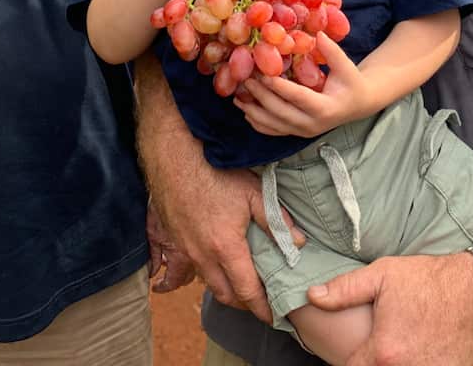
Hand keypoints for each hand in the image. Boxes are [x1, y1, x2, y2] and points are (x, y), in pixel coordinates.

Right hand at [136, 53, 301, 322]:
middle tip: (261, 304)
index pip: (246, 291)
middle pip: (225, 295)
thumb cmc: (215, 171)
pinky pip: (194, 267)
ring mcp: (185, 249)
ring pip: (208, 282)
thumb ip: (276, 222)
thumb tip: (299, 244)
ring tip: (244, 286)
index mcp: (225, 247)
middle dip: (244, 304)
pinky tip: (220, 262)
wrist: (173, 156)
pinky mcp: (174, 240)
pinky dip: (210, 273)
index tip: (274, 316)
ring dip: (226, 289)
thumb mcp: (253, 192)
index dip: (261, 307)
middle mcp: (202, 256)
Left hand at [235, 32, 374, 137]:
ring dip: (254, 112)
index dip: (280, 87)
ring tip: (237, 98)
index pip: (298, 98)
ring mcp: (304, 131)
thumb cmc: (351, 82)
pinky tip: (246, 111)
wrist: (358, 104)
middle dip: (261, 97)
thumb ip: (332, 51)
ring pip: (274, 126)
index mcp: (326, 108)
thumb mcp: (346, 66)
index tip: (264, 75)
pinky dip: (258, 123)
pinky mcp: (297, 133)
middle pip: (281, 113)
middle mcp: (313, 124)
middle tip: (246, 80)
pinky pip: (274, 131)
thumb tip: (318, 34)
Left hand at [306, 253, 472, 365]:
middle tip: (391, 347)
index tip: (365, 350)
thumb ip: (344, 290)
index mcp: (382, 353)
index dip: (356, 360)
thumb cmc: (432, 281)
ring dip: (404, 364)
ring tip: (413, 347)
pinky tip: (431, 353)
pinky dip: (429, 365)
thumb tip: (313, 296)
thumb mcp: (383, 275)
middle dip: (379, 362)